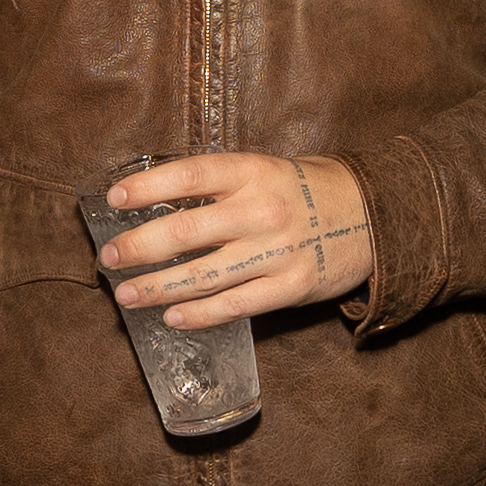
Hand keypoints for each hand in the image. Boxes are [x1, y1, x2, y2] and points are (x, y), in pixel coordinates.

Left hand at [96, 151, 372, 329]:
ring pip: (202, 276)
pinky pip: (234, 306)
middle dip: (138, 248)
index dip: (146, 187)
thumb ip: (222, 185)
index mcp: (253, 172)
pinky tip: (171, 316)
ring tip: (126, 294)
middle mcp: (261, 210)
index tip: (114, 198)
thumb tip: (159, 202)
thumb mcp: (267, 169)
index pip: (188, 176)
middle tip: (108, 258)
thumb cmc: (309, 190)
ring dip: (157, 288)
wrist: (376, 215)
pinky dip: (198, 314)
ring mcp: (276, 252)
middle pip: (185, 232)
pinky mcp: (290, 287)